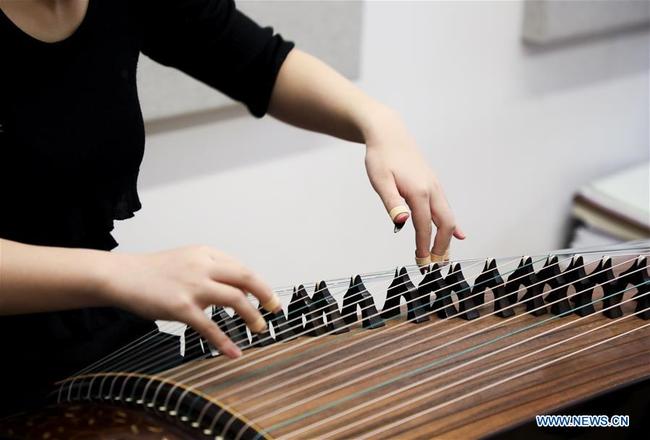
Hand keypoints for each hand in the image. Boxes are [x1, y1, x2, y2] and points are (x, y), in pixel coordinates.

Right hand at [102, 246, 278, 358]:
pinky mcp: (181, 307)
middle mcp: (203, 266)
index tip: (267, 297)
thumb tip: (233, 288)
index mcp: (206, 254)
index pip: (241, 268)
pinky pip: (209, 327)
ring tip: (259, 328)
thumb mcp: (186, 260)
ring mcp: (193, 286)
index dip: (258, 284)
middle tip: (274, 308)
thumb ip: (209, 270)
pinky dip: (224, 342)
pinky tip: (233, 352)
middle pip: (246, 278)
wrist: (121, 275)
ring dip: (252, 316)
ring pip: (235, 299)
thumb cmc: (152, 271)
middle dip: (266, 294)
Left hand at [363, 109, 464, 263]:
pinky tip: (459, 235)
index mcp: (419, 192)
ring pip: (448, 217)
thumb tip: (402, 222)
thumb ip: (392, 202)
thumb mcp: (380, 180)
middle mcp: (432, 190)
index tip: (422, 263)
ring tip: (443, 257)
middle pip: (444, 224)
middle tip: (434, 266)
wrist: (389, 134)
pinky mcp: (433, 185)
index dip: (424, 246)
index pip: (424, 226)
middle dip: (441, 247)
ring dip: (446, 239)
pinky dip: (452, 224)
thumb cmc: (381, 157)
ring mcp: (435, 187)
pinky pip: (446, 208)